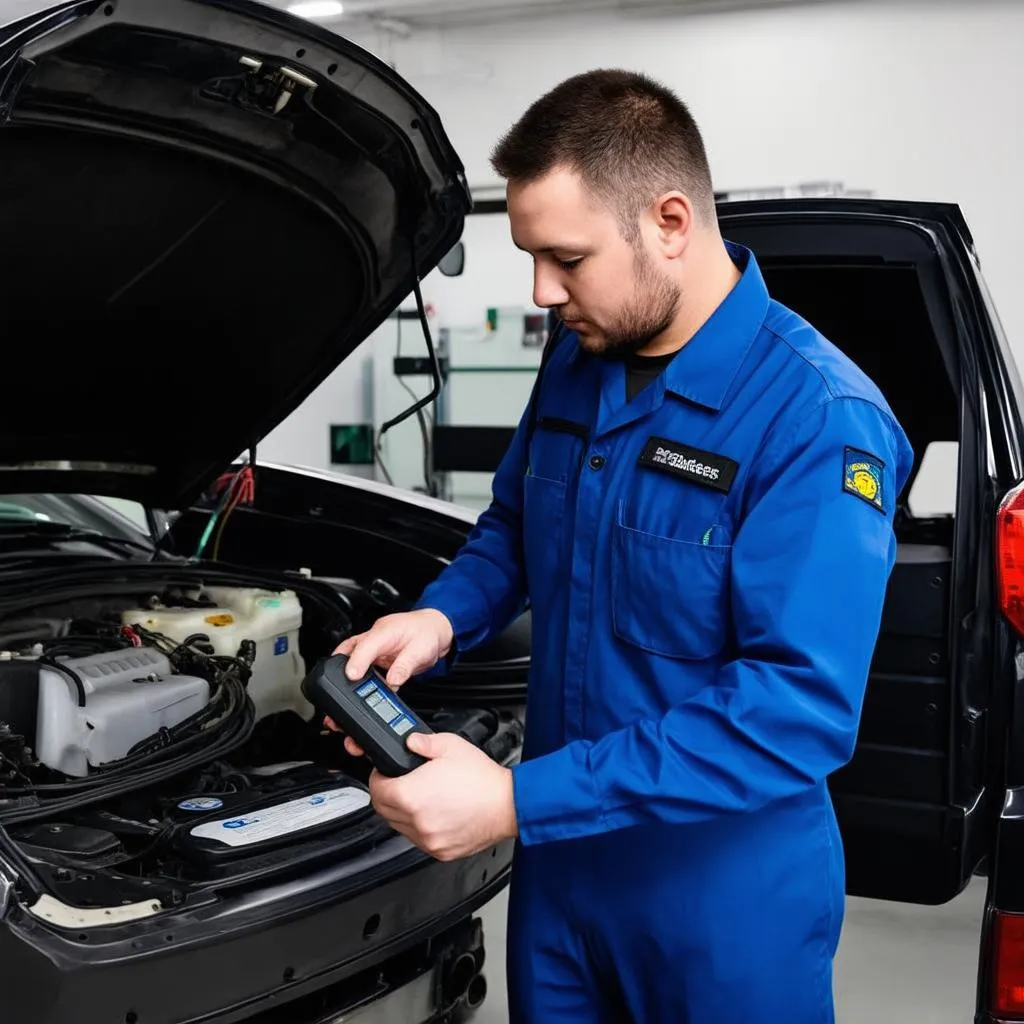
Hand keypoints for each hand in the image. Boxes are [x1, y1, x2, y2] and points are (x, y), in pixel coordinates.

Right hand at [323, 608, 453, 756]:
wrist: (436, 628)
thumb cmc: (428, 633)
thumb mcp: (421, 650)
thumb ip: (405, 666)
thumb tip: (392, 682)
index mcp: (385, 631)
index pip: (365, 646)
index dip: (356, 662)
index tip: (351, 676)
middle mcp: (375, 637)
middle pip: (349, 651)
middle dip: (339, 667)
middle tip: (334, 687)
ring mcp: (374, 647)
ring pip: (352, 659)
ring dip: (345, 673)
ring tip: (340, 693)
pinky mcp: (376, 656)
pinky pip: (362, 666)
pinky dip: (357, 678)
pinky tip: (357, 692)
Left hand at [367, 731, 517, 860]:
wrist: (508, 805)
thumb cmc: (483, 780)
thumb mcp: (450, 746)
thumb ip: (423, 742)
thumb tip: (408, 741)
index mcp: (412, 795)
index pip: (376, 790)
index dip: (378, 777)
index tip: (385, 773)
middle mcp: (417, 821)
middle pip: (383, 810)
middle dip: (387, 794)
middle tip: (401, 783)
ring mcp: (428, 839)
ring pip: (399, 827)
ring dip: (403, 812)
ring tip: (423, 797)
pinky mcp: (440, 851)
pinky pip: (419, 840)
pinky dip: (421, 827)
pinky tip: (436, 812)